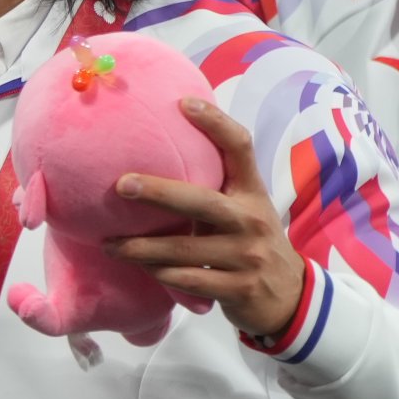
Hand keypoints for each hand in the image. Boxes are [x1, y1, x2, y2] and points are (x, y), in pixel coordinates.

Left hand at [109, 95, 311, 345]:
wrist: (289, 295)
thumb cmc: (250, 241)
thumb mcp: (244, 208)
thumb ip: (215, 186)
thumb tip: (165, 146)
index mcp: (251, 192)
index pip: (240, 147)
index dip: (215, 122)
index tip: (183, 103)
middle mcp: (251, 220)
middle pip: (201, 202)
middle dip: (158, 192)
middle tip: (121, 185)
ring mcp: (246, 256)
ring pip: (184, 250)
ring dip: (142, 248)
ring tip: (109, 244)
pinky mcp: (237, 289)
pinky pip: (188, 280)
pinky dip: (159, 275)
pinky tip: (138, 269)